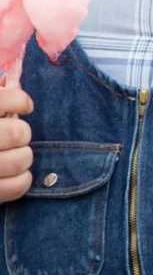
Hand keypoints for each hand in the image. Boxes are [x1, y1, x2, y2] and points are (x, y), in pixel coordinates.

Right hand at [0, 76, 33, 202]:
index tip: (23, 106)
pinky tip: (16, 174)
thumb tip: (10, 88)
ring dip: (24, 156)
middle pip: (18, 133)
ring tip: (16, 154)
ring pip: (21, 159)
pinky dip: (23, 180)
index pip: (5, 100)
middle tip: (15, 135)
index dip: (20, 101)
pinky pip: (16, 186)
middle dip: (21, 133)